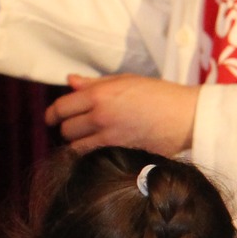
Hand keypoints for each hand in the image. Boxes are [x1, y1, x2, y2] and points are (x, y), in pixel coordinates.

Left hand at [44, 74, 197, 155]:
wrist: (185, 116)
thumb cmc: (158, 94)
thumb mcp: (125, 80)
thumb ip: (94, 83)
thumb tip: (70, 81)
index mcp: (99, 94)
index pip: (61, 107)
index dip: (51, 114)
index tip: (50, 118)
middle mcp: (100, 116)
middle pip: (65, 129)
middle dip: (65, 129)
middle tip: (73, 128)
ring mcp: (109, 136)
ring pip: (75, 147)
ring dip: (76, 144)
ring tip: (84, 140)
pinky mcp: (119, 152)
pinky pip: (92, 157)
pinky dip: (89, 155)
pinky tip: (96, 150)